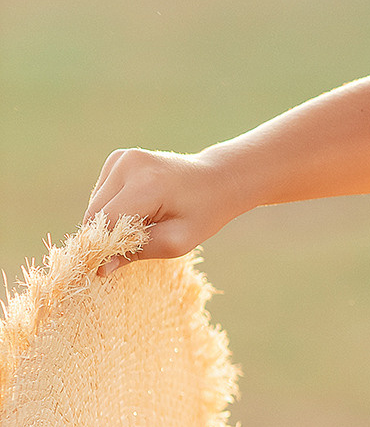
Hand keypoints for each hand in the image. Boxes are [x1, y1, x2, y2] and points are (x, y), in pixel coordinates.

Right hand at [84, 147, 242, 273]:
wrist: (216, 180)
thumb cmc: (202, 213)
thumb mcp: (177, 241)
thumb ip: (137, 253)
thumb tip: (100, 268)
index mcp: (147, 182)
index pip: (107, 222)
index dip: (105, 247)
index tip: (109, 267)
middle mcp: (128, 163)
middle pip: (95, 213)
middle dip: (106, 236)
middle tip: (135, 245)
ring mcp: (121, 157)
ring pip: (95, 205)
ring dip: (110, 222)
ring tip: (144, 223)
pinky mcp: (117, 158)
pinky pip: (101, 195)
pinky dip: (113, 209)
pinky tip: (139, 209)